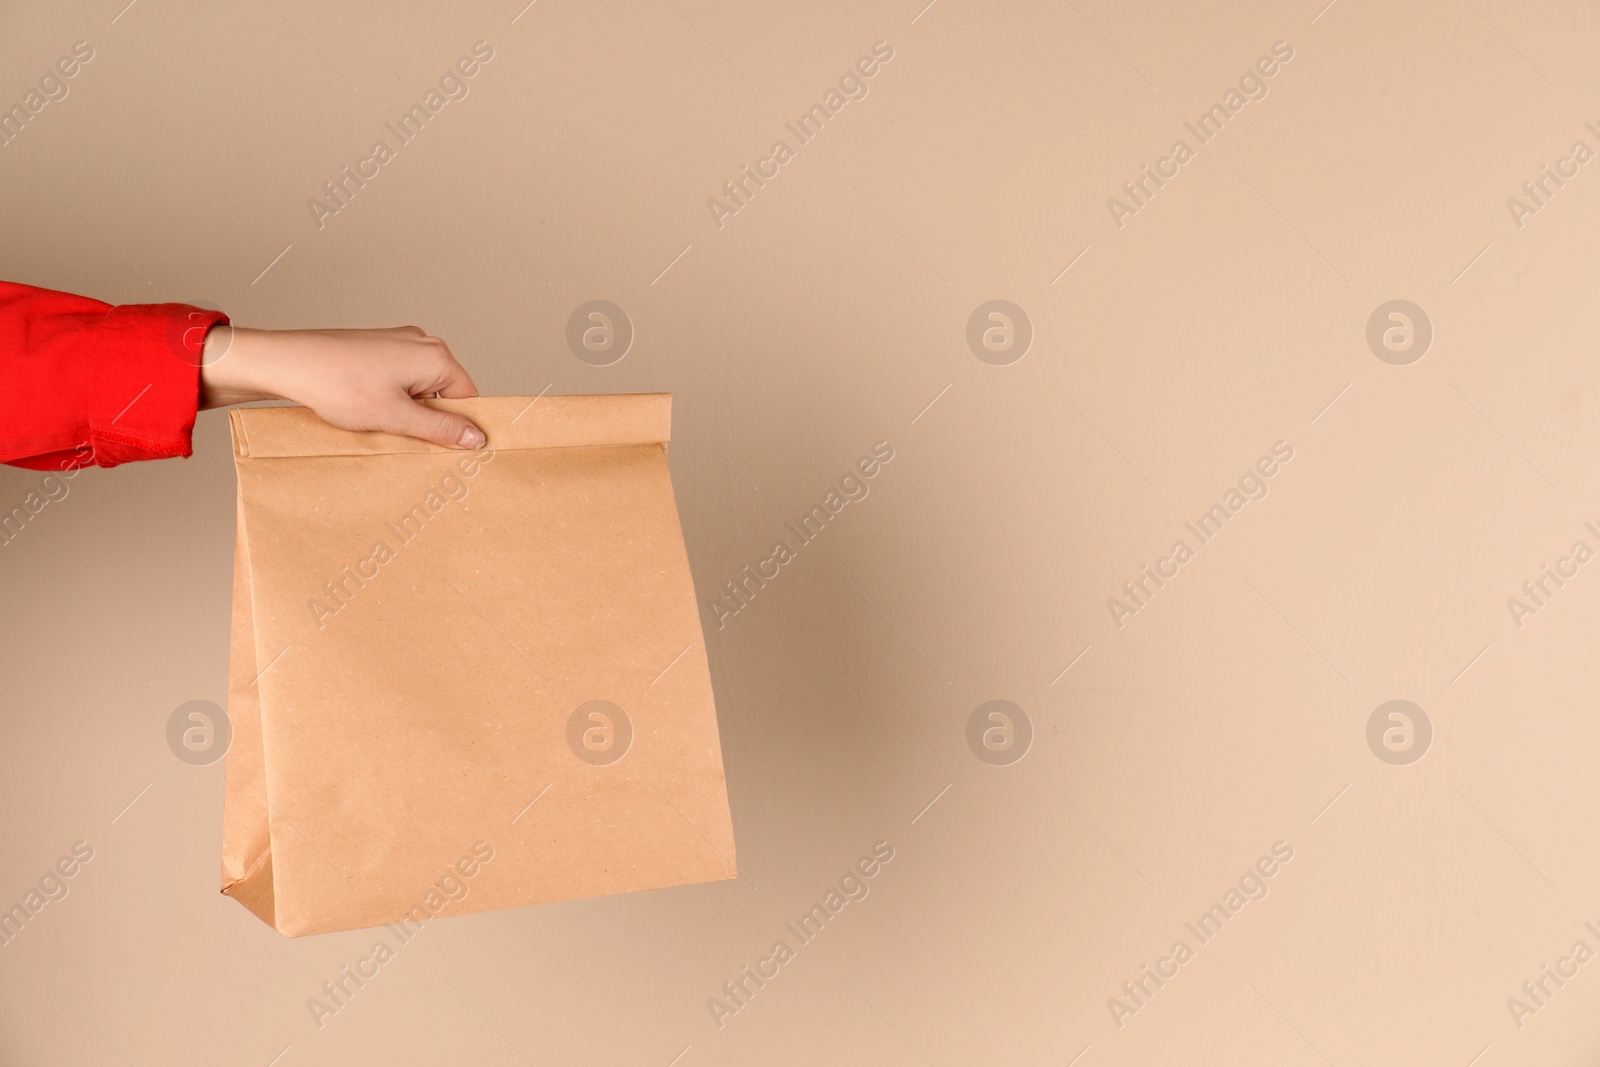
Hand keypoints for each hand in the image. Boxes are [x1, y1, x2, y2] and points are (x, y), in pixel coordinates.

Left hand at [198, 325, 485, 448]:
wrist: (290, 362)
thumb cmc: (337, 383)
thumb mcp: (396, 417)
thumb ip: (440, 429)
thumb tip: (476, 437)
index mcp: (435, 355)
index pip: (468, 396)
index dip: (456, 424)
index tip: (441, 444)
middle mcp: (421, 342)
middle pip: (444, 390)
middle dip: (427, 416)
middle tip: (402, 432)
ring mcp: (397, 341)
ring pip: (419, 386)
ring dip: (405, 407)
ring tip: (377, 417)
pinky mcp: (377, 346)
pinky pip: (399, 377)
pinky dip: (389, 395)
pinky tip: (367, 406)